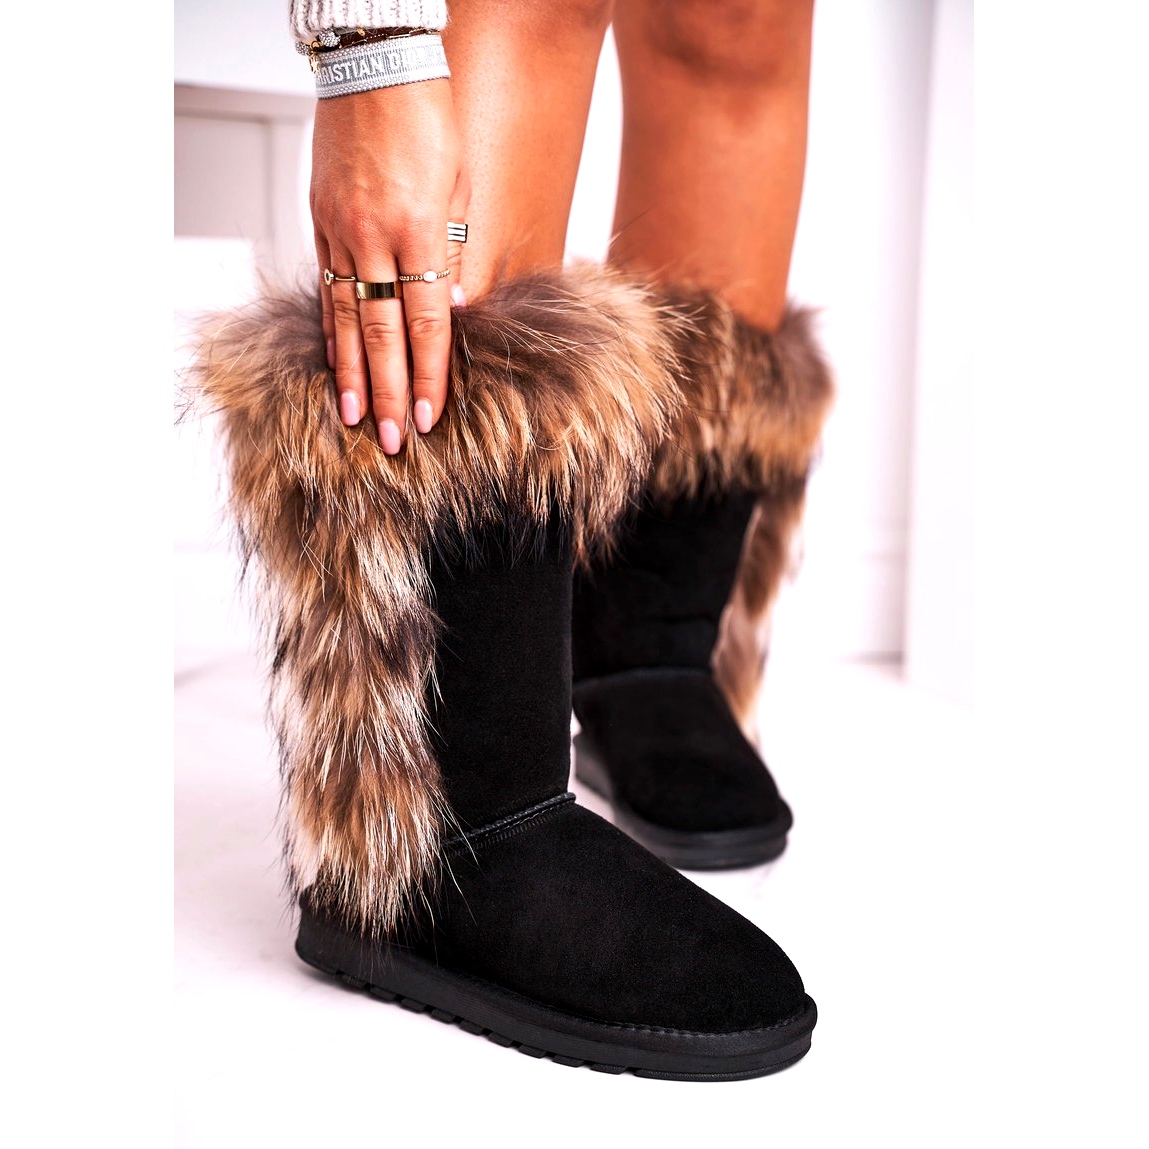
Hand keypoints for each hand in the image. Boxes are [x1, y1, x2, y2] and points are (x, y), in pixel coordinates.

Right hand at [311, 79, 468, 452]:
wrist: (375, 63)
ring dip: (351, 374)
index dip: (429, 374)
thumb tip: (455, 310)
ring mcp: (339, 230)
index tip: (429, 416)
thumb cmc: (430, 121)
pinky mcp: (319, 220)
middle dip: (388, 392)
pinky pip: (326, 286)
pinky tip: (334, 361)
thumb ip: (452, 251)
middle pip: (381, 333)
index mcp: (419, 231)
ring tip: (353, 418)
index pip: (426, 323)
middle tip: (392, 441)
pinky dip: (331, 328)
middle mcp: (373, 237)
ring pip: (345, 318)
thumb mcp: (459, 188)